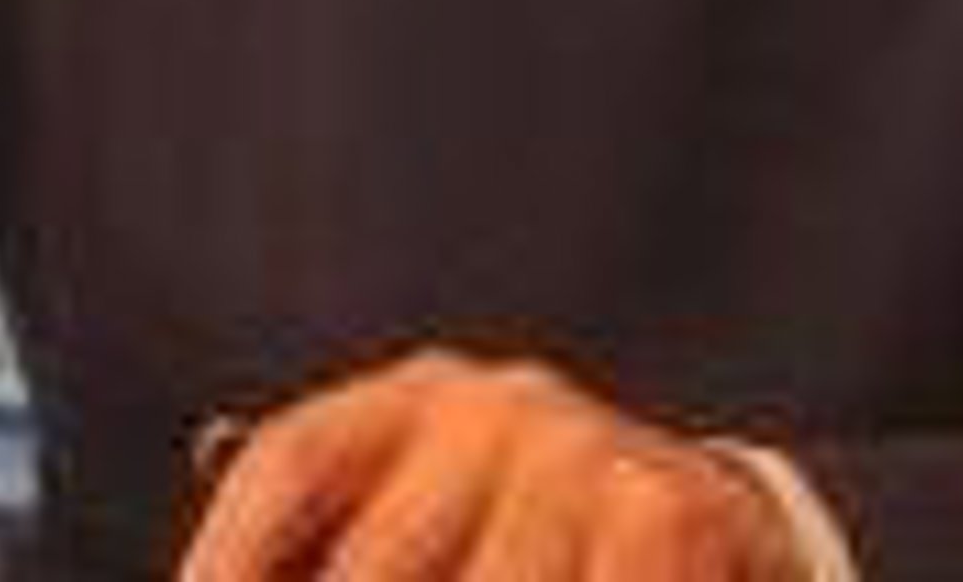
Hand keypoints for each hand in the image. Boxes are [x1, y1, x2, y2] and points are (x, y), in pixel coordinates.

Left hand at [179, 350, 807, 579]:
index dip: (227, 558)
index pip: (290, 464)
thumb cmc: (550, 543)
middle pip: (369, 568)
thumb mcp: (452, 520)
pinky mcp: (664, 509)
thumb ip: (362, 546)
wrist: (734, 528)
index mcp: (417, 397)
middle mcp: (489, 406)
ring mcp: (578, 454)